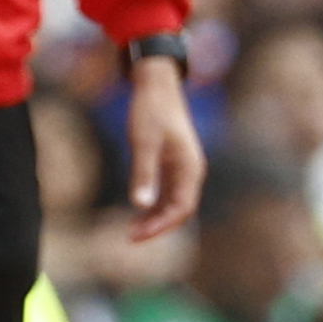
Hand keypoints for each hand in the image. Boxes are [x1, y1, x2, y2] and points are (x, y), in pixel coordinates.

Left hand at [127, 53, 204, 240]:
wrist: (156, 84)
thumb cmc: (149, 110)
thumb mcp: (142, 142)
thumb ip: (143, 173)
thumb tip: (141, 205)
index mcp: (190, 168)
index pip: (181, 209)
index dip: (161, 226)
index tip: (138, 235)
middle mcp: (191, 171)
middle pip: (180, 210)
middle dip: (158, 226)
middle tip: (131, 237)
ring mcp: (183, 167)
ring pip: (174, 202)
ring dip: (156, 217)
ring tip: (132, 229)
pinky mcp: (173, 162)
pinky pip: (168, 190)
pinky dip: (155, 203)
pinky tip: (138, 209)